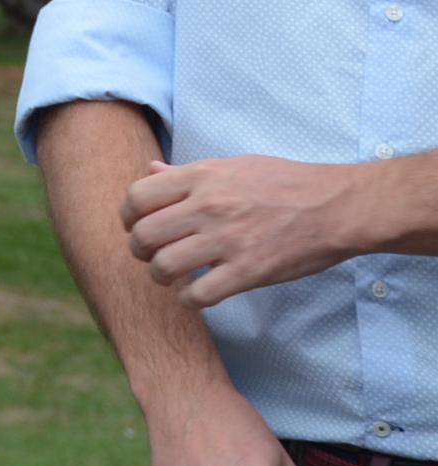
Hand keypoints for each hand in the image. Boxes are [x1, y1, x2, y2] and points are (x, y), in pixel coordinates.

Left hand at [124, 156, 357, 308]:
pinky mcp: (249, 272)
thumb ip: (187, 172)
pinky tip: (194, 295)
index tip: (134, 227)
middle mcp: (208, 207)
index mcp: (201, 177)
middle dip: (138, 250)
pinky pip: (199, 295)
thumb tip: (150, 170)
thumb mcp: (232, 165)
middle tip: (149, 256)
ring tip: (169, 276)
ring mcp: (227, 240)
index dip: (127, 217)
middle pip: (144, 235)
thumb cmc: (285, 182)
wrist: (337, 206)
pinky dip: (188, 300)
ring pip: (164, 267)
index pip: (138, 197)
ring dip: (160, 276)